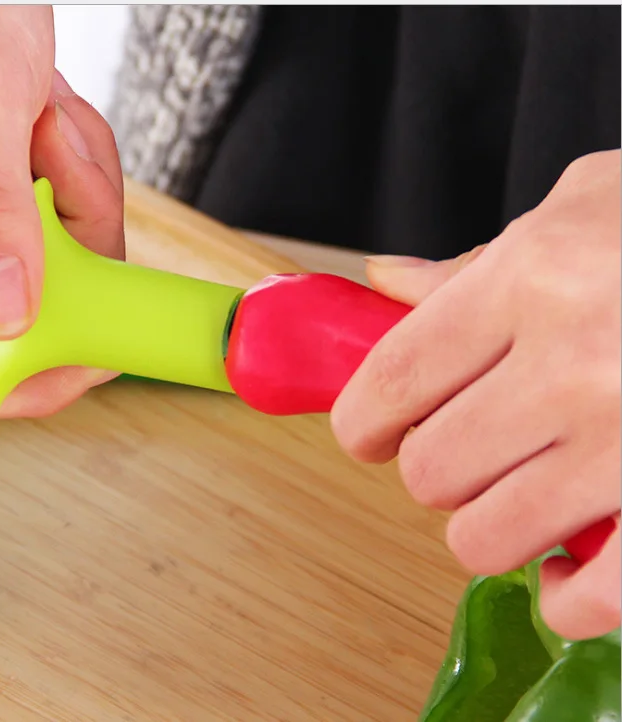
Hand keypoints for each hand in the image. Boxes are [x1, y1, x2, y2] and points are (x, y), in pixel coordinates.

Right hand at [0, 6, 124, 416]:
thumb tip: (3, 316)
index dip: (20, 384)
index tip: (91, 350)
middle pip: (36, 313)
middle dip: (76, 248)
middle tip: (60, 162)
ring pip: (66, 262)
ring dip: (81, 194)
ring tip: (45, 118)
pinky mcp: (12, 200)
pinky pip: (75, 218)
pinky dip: (83, 172)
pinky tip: (50, 116)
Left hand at [331, 150, 620, 639]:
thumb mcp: (585, 208)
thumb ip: (476, 262)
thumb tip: (384, 283)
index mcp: (534, 278)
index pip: (395, 379)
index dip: (363, 421)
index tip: (369, 435)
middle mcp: (580, 364)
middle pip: (431, 468)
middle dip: (434, 468)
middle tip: (468, 448)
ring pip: (485, 538)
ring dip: (487, 525)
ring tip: (521, 494)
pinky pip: (593, 601)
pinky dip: (565, 599)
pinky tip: (568, 566)